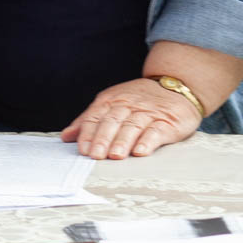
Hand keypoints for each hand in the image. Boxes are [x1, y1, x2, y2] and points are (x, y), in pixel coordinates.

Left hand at [61, 77, 200, 159]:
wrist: (175, 87)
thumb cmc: (138, 101)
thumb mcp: (111, 104)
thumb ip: (89, 120)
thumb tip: (66, 136)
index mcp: (111, 101)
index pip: (96, 117)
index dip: (88, 133)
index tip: (82, 149)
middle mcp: (128, 105)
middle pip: (112, 122)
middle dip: (102, 139)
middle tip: (95, 155)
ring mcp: (148, 113)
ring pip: (132, 126)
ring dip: (122, 141)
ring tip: (115, 156)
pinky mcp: (167, 121)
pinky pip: (156, 131)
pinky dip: (148, 141)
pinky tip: (140, 152)